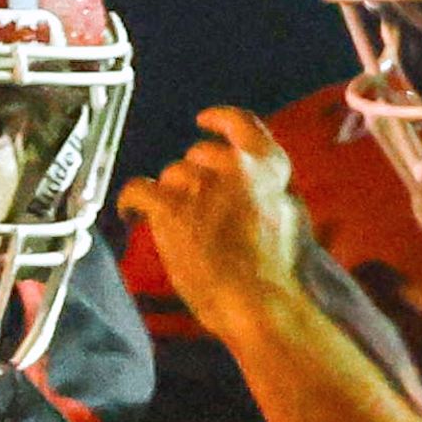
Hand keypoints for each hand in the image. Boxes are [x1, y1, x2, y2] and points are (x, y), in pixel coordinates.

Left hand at [118, 108, 313, 329]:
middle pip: (197, 155)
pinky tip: (131, 214)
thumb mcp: (290, 215)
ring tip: (175, 228)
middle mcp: (235, 165)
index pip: (241, 124)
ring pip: (171, 176)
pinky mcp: (171, 207)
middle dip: (192, 178)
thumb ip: (269, 190)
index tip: (203, 120)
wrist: (264, 301)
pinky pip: (139, 190)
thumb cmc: (281, 273)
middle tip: (194, 211)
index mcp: (269, 166)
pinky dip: (131, 202)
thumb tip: (252, 185)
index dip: (218, 120)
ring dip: (170, 196)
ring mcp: (201, 184)